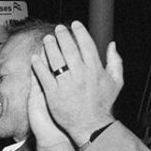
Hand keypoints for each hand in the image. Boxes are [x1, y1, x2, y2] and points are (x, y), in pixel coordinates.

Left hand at [31, 22, 123, 146]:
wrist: (90, 125)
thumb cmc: (103, 104)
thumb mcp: (116, 82)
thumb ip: (115, 62)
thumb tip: (112, 45)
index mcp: (95, 70)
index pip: (86, 45)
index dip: (80, 32)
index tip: (74, 24)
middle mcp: (80, 75)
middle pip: (69, 50)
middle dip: (63, 36)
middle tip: (58, 29)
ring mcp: (66, 84)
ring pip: (55, 61)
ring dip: (50, 47)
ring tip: (47, 39)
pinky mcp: (53, 94)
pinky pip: (44, 76)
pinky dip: (38, 66)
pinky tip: (35, 57)